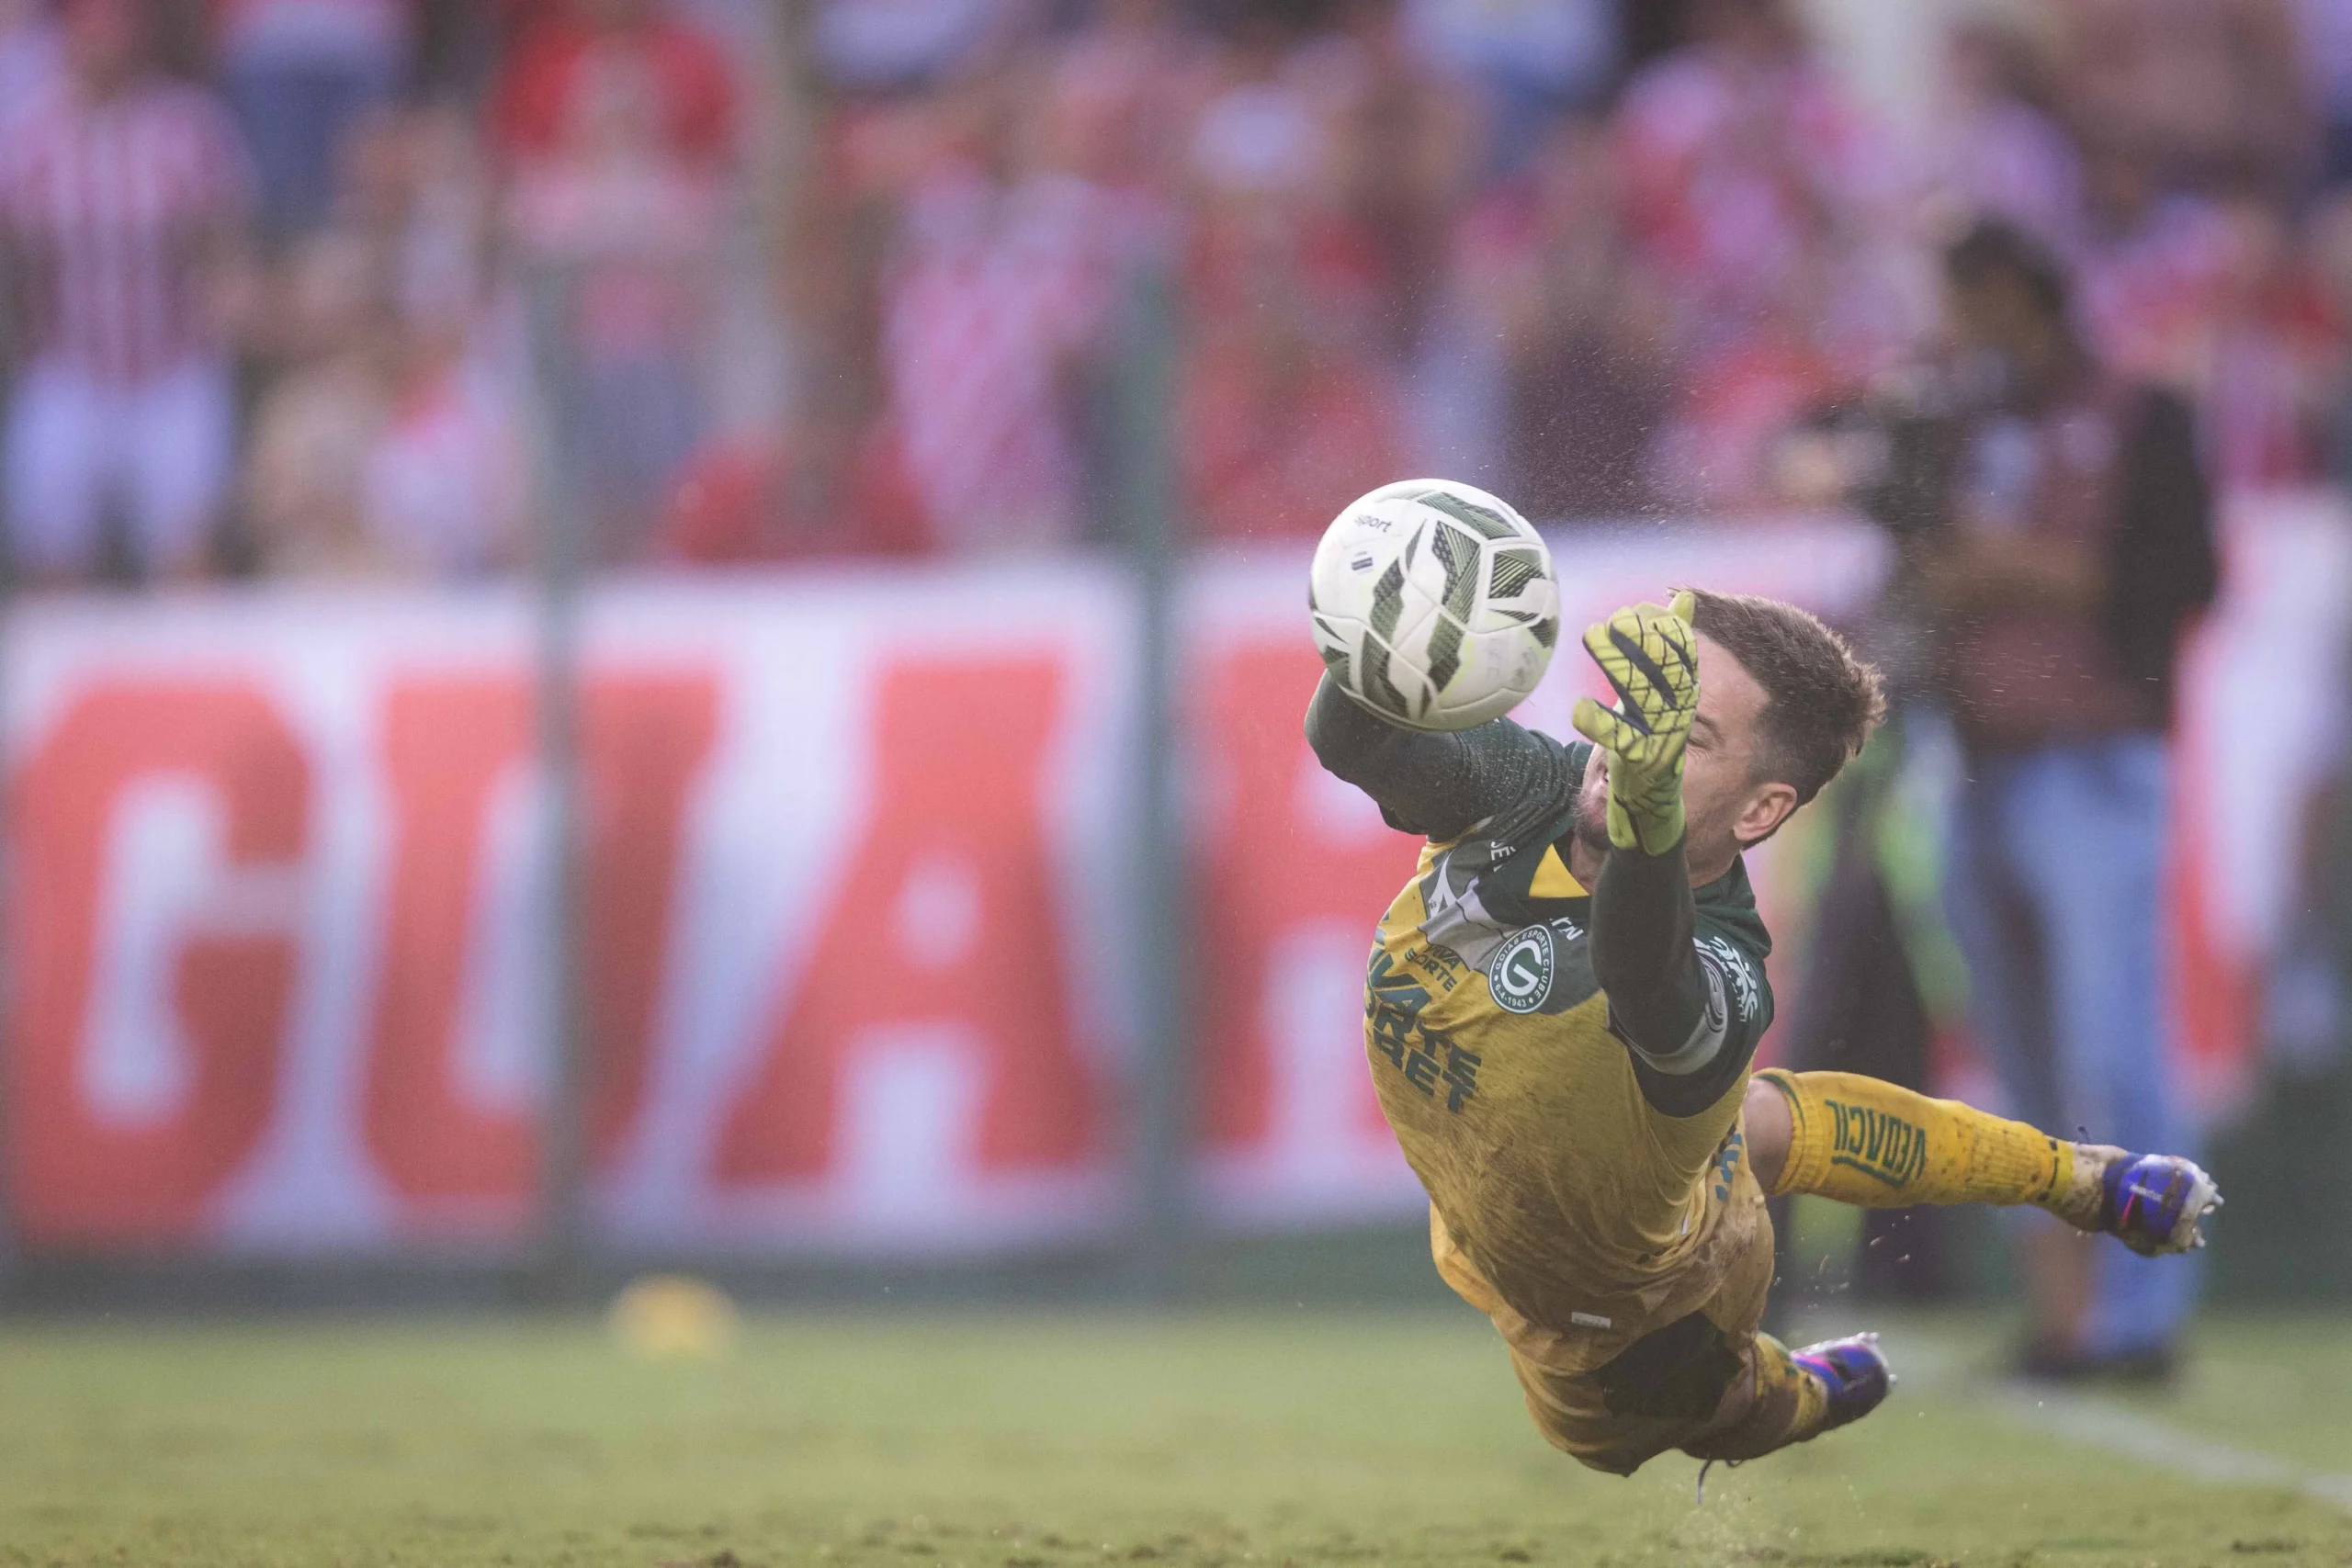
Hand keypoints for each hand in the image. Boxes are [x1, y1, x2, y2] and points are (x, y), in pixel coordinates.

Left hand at [1570, 591, 1697, 854]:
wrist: (1648, 799)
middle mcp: (1677, 712)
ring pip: (1643, 698)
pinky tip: (1580, 706)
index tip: (1635, 609)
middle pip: (1664, 671)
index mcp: (1683, 691)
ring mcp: (1661, 738)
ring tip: (1592, 636)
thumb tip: (1682, 597)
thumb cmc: (1647, 731)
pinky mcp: (1640, 764)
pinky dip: (1601, 724)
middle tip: (1610, 620)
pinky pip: (1622, 742)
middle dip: (1640, 641)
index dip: (1661, 629)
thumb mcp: (1656, 686)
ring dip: (1618, 665)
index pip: (1682, 653)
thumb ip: (1670, 643)